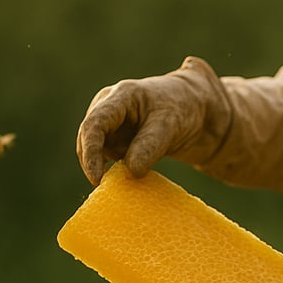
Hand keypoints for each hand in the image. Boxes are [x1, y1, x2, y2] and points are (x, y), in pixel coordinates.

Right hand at [75, 56, 227, 184]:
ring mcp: (110, 123)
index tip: (96, 179)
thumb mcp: (170, 125)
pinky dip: (115, 169)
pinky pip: (107, 157)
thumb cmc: (183, 109)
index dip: (90, 152)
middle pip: (88, 139)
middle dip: (94, 163)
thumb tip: (130, 171)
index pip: (94, 125)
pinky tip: (132, 175)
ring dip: (106, 166)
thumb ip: (150, 146)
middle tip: (109, 186)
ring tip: (131, 175)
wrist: (194, 109)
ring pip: (96, 150)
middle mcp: (108, 107)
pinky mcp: (115, 138)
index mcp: (121, 96)